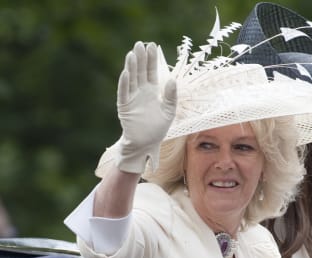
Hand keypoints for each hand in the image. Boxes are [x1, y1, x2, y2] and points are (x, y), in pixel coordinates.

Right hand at [115, 41, 176, 173]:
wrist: (146, 145)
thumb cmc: (157, 130)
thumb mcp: (169, 112)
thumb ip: (171, 97)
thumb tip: (173, 80)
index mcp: (152, 92)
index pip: (151, 72)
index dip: (151, 60)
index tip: (152, 46)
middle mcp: (141, 93)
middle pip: (140, 72)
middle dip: (141, 59)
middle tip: (141, 44)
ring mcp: (132, 99)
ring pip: (131, 79)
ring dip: (131, 67)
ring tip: (132, 53)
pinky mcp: (125, 107)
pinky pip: (123, 93)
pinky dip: (124, 83)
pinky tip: (126, 72)